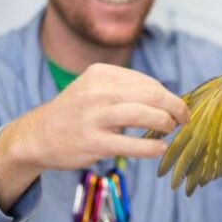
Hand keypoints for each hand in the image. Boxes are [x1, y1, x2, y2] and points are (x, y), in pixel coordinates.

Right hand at [0, 63, 188, 209]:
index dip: (168, 95)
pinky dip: (152, 147)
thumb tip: (168, 97)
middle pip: (152, 94)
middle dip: (175, 107)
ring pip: (145, 115)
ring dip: (165, 123)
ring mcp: (95, 117)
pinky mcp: (93, 142)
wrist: (38, 135)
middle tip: (184, 118)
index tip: (177, 106)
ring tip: (170, 129)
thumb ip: (126, 88)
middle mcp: (98, 91)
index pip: (147, 81)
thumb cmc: (76, 111)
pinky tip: (159, 148)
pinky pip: (132, 144)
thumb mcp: (95, 87)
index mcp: (101, 73)